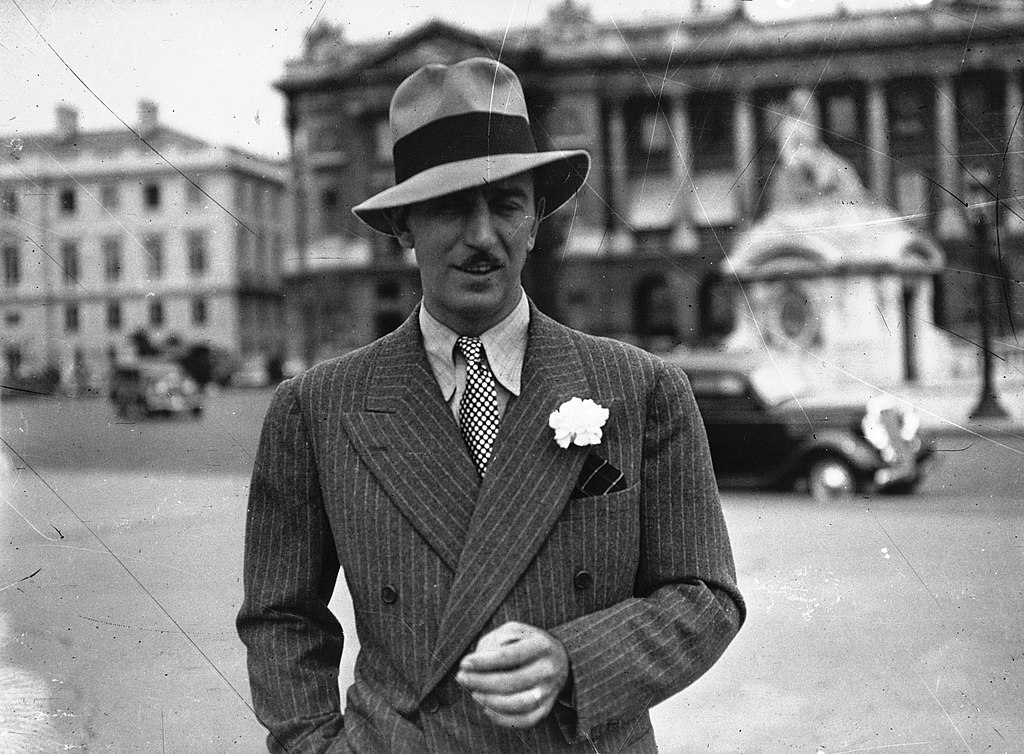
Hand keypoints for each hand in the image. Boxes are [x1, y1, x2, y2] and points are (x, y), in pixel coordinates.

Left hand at [455, 621, 569, 728]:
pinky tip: (486, 709)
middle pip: (512, 681)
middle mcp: (548, 669)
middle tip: (461, 678)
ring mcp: (550, 691)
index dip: (483, 661)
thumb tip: (478, 661)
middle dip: (481, 681)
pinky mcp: (547, 708)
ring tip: (473, 693)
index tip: (463, 663)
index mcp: (541, 645)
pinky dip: (503, 719)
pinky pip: (526, 720)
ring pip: (519, 704)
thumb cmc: (528, 642)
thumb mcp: (515, 630)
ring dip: (491, 701)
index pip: (508, 656)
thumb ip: (496, 640)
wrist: (560, 659)